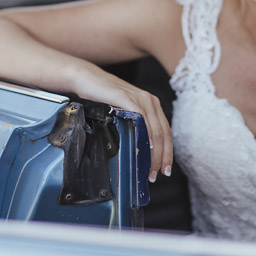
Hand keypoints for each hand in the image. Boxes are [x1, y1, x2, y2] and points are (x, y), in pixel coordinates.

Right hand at [74, 64, 172, 182]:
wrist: (88, 79)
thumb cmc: (103, 97)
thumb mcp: (124, 113)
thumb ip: (134, 126)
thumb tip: (139, 153)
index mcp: (152, 105)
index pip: (166, 133)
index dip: (168, 153)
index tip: (165, 170)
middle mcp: (150, 101)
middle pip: (163, 134)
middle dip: (161, 158)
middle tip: (154, 175)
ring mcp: (140, 98)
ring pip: (155, 130)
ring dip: (154, 153)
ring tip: (148, 169)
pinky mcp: (126, 98)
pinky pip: (141, 119)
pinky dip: (145, 135)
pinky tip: (144, 148)